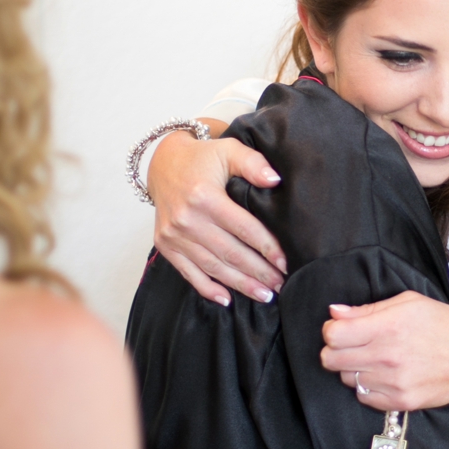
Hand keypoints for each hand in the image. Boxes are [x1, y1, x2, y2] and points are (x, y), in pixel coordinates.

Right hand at [147, 131, 286, 305]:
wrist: (163, 164)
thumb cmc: (201, 158)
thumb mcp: (229, 150)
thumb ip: (253, 163)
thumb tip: (275, 180)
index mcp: (204, 197)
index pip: (244, 228)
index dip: (267, 248)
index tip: (285, 263)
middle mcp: (187, 219)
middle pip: (230, 253)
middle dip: (258, 272)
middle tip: (280, 285)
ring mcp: (173, 235)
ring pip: (213, 267)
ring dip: (240, 285)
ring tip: (264, 295)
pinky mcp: (165, 245)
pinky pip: (188, 273)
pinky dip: (208, 289)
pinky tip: (227, 299)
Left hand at [320, 291, 448, 412]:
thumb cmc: (446, 327)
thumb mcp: (411, 303)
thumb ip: (368, 309)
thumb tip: (335, 312)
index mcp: (388, 326)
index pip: (333, 334)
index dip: (331, 330)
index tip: (342, 329)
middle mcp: (387, 356)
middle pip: (330, 359)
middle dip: (335, 350)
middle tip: (352, 346)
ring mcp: (393, 382)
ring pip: (346, 378)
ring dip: (353, 369)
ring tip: (375, 359)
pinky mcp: (399, 402)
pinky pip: (363, 397)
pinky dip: (367, 387)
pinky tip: (384, 375)